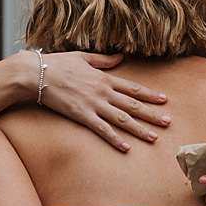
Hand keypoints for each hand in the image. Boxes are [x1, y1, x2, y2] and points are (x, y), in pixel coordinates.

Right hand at [36, 51, 169, 150]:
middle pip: (133, 106)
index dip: (149, 94)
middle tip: (169, 122)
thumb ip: (104, 60)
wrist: (37, 74)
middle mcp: (103, 92)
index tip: (164, 100)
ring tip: (154, 138)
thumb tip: (120, 57)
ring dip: (139, 129)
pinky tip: (126, 148)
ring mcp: (93, 105)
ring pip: (122, 120)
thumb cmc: (57, 64)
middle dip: (152, 114)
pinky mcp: (82, 116)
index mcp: (104, 78)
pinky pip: (102, 130)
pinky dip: (115, 139)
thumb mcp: (83, 57)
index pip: (132, 88)